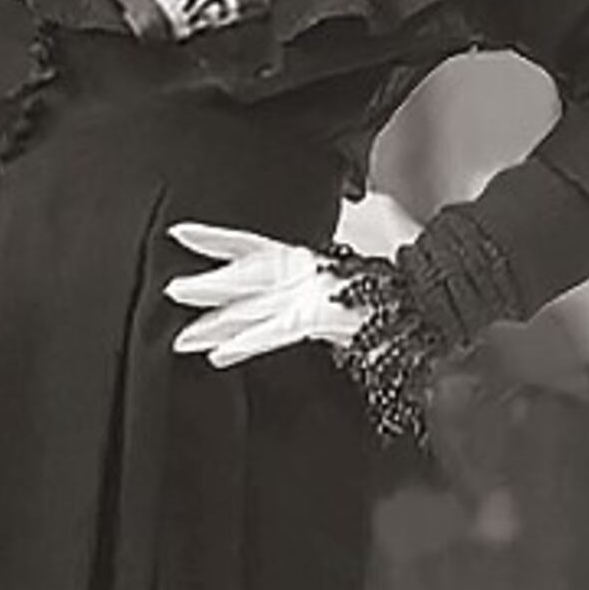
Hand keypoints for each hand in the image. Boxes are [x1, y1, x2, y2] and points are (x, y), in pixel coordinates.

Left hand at [163, 224, 365, 371]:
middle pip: (242, 276)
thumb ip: (301, 297)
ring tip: (181, 340)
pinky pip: (273, 332)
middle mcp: (300, 272)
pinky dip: (246, 343)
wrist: (418, 303)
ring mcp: (308, 293)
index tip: (178, 233)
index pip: (247, 244)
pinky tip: (219, 356)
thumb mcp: (334, 289)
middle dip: (205, 286)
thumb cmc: (379, 297)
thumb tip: (279, 307)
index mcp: (300, 258)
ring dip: (215, 324)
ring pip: (250, 308)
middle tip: (170, 291)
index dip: (212, 238)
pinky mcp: (315, 317)